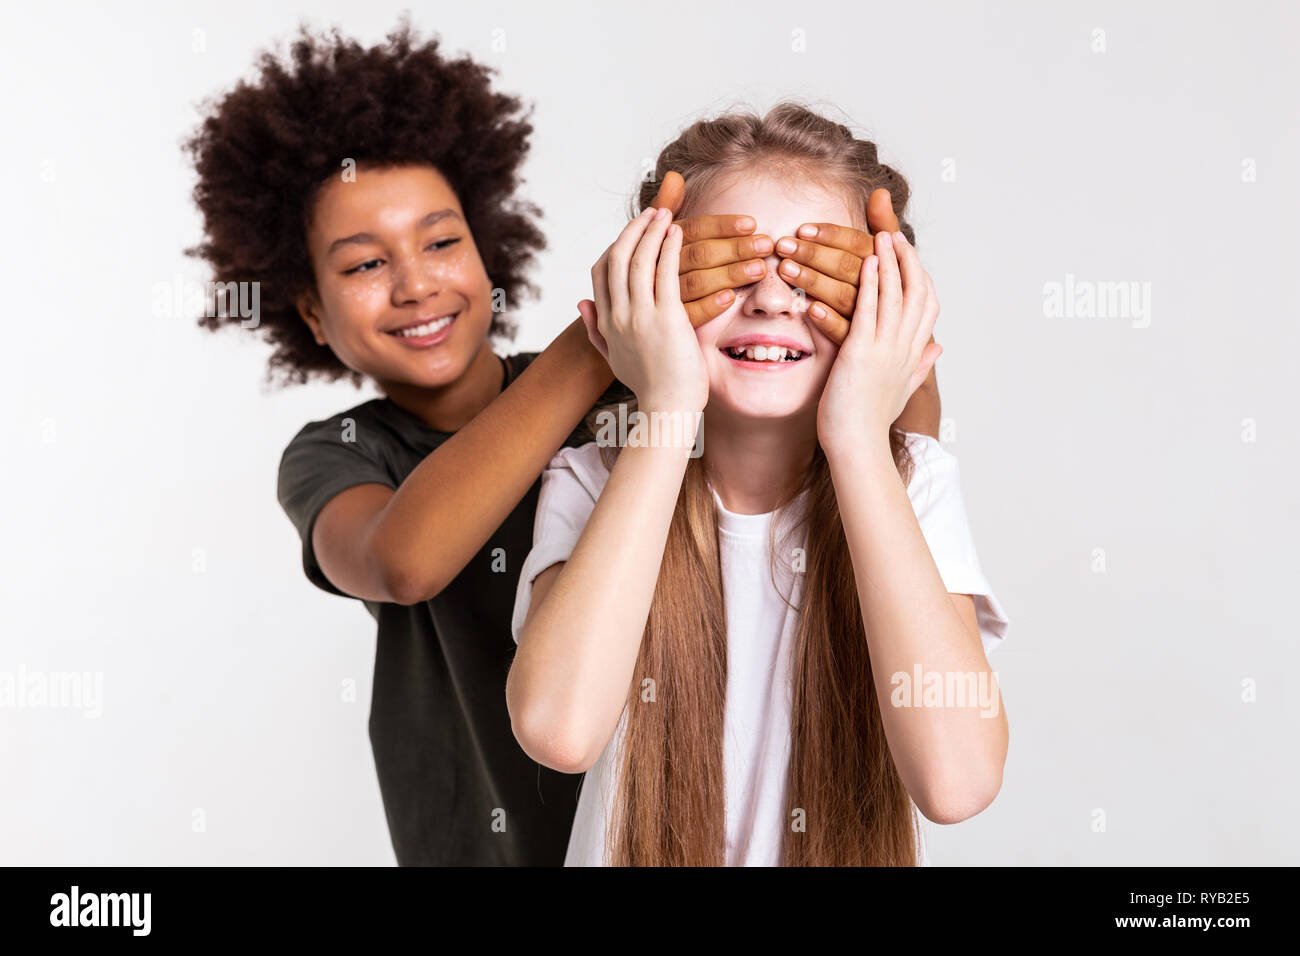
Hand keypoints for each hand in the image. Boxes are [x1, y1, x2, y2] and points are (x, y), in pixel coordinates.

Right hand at [576, 206, 707, 412]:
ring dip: (651, 231)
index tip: (632, 231)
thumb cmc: (650, 386)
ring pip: (639, 260)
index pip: (600, 273)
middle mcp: (618, 317)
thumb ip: (594, 330)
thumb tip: (579, 302)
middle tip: (652, 211)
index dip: (615, 245)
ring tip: (665, 213)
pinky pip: (664, 273)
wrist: (668, 409)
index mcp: (605, 324)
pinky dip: (668, 248)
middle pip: (616, 259)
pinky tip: (676, 233)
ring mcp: (640, 317)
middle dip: (633, 230)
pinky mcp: (666, 319)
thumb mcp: (613, 358)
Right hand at [648, 171, 773, 326]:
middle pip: (698, 253)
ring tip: (758, 268)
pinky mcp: (665, 324)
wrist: (623, 317)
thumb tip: (674, 177)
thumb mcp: (651, 236)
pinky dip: (710, 305)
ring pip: (697, 281)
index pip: (692, 229)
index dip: (722, 225)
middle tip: (764, 244)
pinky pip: (689, 314)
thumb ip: (665, 207)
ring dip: (730, 273)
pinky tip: (731, 298)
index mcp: (655, 243)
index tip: (750, 224)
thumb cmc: (645, 272)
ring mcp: (657, 297)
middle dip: (735, 247)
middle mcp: (654, 268)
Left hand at [776, 188, 935, 353]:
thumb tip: (879, 193)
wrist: (890, 377)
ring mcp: (879, 324)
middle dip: (816, 253)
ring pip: (846, 295)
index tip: (805, 228)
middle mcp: (891, 296)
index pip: (863, 246)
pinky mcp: (863, 350)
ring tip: (788, 268)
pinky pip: (846, 331)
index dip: (832, 236)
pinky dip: (828, 318)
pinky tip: (809, 307)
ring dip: (815, 280)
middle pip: (852, 267)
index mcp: (896, 272)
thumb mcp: (890, 266)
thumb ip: (884, 228)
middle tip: (787, 244)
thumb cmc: (889, 314)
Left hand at [817, 230, 941, 452]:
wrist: (857, 446)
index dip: (922, 278)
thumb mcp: (902, 390)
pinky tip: (867, 262)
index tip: (911, 258)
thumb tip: (939, 348)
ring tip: (882, 236)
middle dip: (908, 261)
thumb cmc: (870, 422)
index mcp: (912, 356)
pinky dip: (871, 284)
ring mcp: (885, 350)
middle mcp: (903, 349)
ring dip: (890, 263)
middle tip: (895, 235)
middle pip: (916, 294)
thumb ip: (920, 365)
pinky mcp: (862, 353)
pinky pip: (869, 311)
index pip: (928, 307)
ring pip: (895, 296)